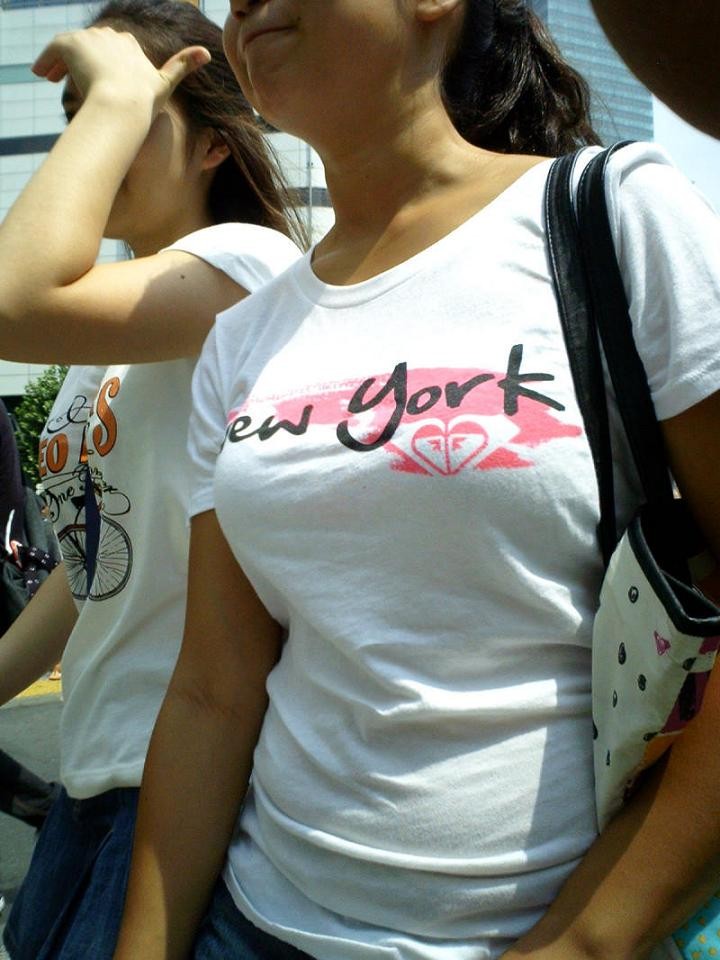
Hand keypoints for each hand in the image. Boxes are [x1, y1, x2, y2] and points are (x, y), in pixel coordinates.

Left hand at [32, 27, 209, 116]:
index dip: (105, 60)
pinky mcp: (71, 44)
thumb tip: (207, 52)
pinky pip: (53, 48)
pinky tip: (42, 74)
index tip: (97, 75)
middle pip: (91, 43)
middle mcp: (111, 36)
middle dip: (82, 58)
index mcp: (131, 45)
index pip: (114, 46)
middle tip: (69, 76)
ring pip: (71, 47)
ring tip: (52, 76)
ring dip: (61, 60)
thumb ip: (183, 67)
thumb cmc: (144, 104)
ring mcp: (90, 39)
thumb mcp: (166, 85)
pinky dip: (46, 60)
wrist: (123, 106)